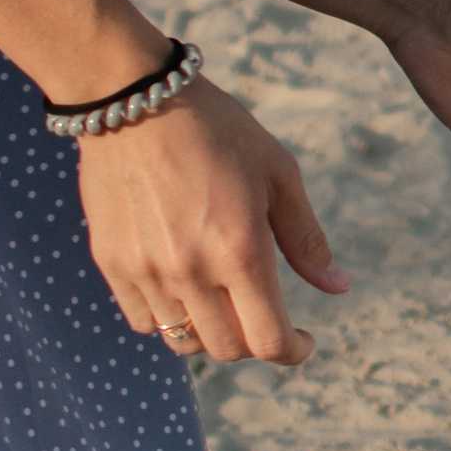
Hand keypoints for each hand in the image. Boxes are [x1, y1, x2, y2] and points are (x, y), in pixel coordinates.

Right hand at [77, 79, 346, 365]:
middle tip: (265, 313)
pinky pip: (142, 320)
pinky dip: (168, 318)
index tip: (303, 340)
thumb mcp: (278, 174)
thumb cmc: (218, 130)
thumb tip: (338, 288)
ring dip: (211, 332)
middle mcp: (190, 270)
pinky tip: (183, 289)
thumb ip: (306, 239)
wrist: (135, 100)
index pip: (267, 341)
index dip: (292, 350)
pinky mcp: (112, 263)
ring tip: (223, 300)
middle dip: (255, 341)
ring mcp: (145, 271)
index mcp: (240, 250)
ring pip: (182, 341)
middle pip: (227, 349)